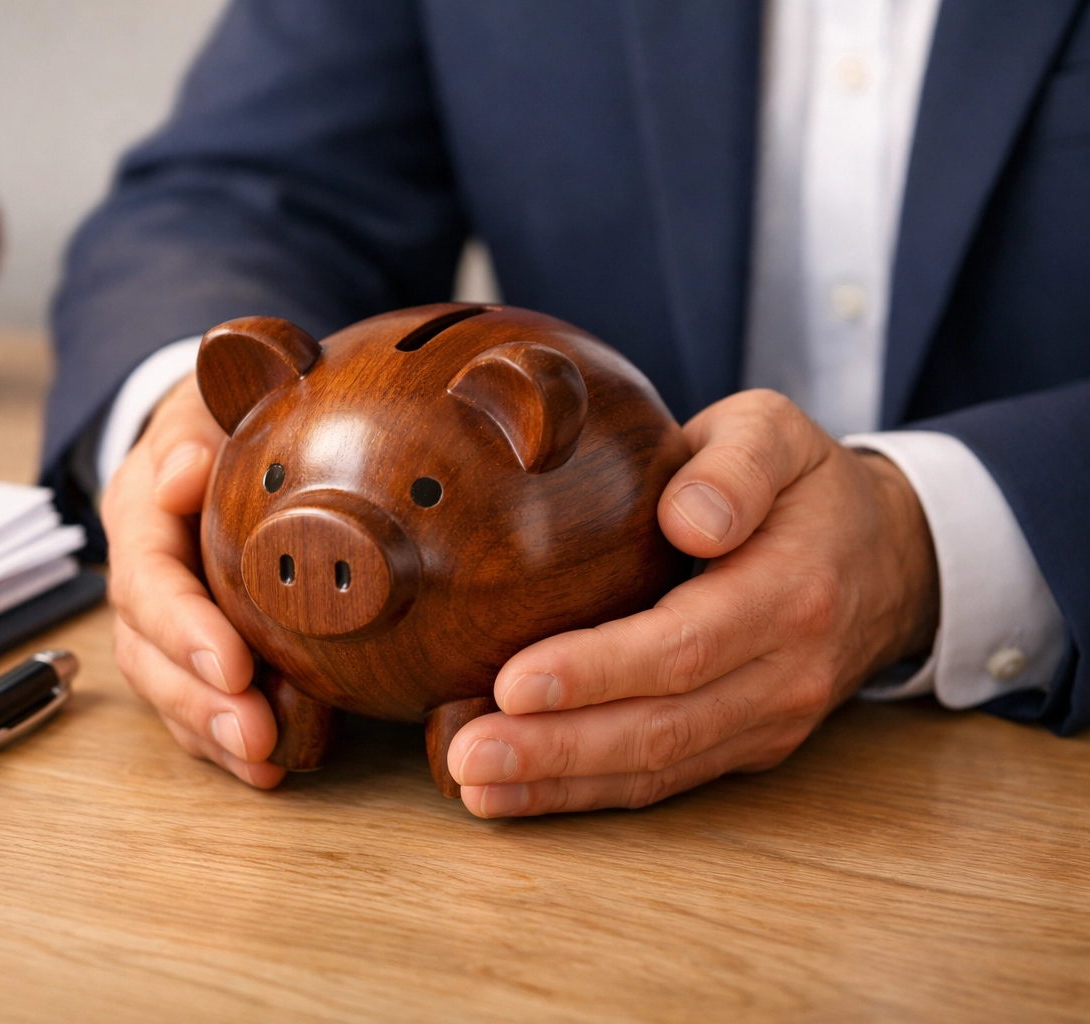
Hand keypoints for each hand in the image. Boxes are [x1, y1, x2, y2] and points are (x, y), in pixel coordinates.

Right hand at [102, 374, 285, 786]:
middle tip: (253, 734)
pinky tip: (266, 769)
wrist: (215, 438)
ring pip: (165, 687)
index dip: (183, 626)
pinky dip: (221, 741)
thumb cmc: (217, 417)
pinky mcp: (190, 649)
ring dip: (210, 730)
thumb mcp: (203, 403)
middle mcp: (141, 576)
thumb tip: (181, 476)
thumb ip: (191, 430)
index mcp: (139, 515)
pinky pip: (193, 703)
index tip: (231, 664)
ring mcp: (161, 620)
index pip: (149, 577)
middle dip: (196, 699)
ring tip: (263, 761)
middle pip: (147, 650)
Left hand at [447, 389, 939, 816]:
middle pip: (662, 726)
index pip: (685, 645)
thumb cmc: (802, 486)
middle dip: (558, 747)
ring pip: (658, 769)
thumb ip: (736, 464)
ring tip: (475, 784)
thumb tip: (689, 520)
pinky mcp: (743, 746)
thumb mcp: (778, 435)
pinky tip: (513, 793)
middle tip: (469, 755)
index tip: (513, 682)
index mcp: (789, 591)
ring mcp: (767, 721)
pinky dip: (584, 793)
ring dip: (560, 784)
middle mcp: (785, 674)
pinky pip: (662, 781)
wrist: (884, 557)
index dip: (598, 671)